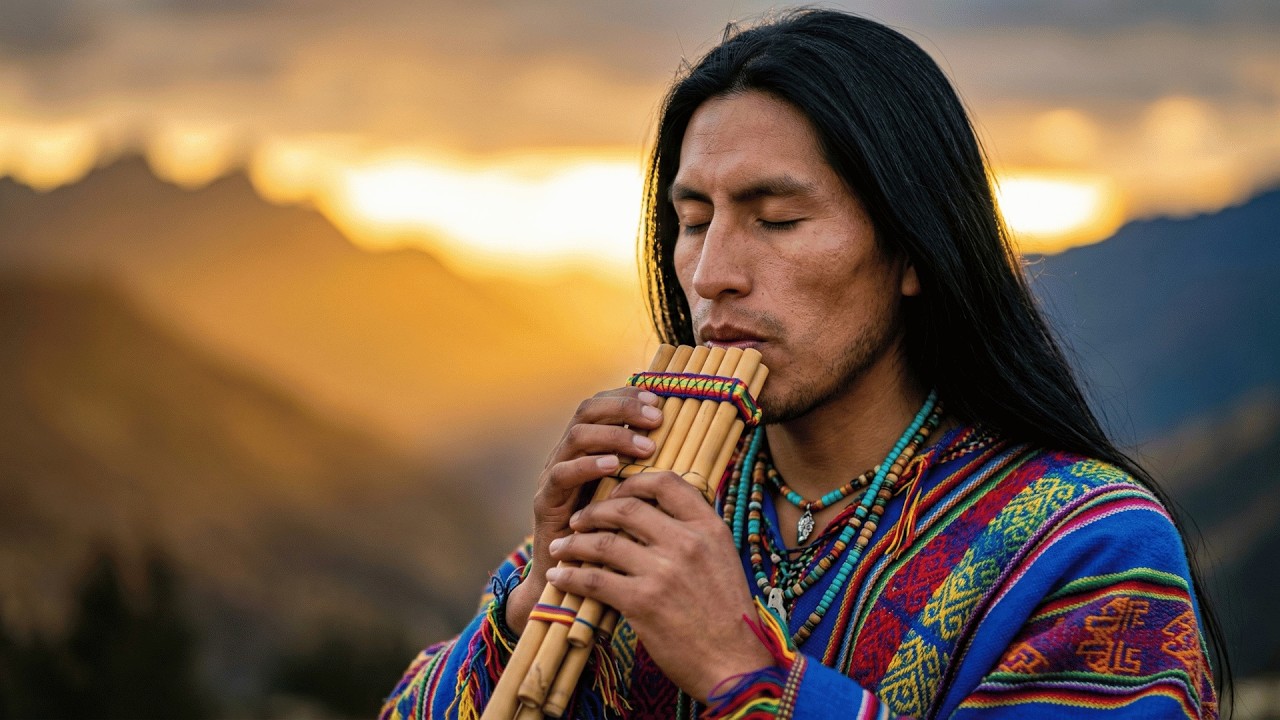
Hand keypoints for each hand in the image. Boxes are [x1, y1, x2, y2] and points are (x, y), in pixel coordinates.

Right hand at [505, 387, 663, 633]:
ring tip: (644, 445)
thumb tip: (695, 446)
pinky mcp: (545, 503)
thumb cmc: (616, 542)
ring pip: (576, 436)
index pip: (605, 404)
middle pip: (587, 410)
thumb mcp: (638, 500)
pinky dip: (588, 466)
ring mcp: (554, 477)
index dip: (629, 396)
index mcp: (591, 448)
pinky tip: (613, 467)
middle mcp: (569, 455)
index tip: (660, 400)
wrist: (575, 587)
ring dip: (612, 435)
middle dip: (623, 409)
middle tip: (656, 418)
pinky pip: (562, 474)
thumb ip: (653, 473)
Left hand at [545, 471, 775, 702]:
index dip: (633, 482)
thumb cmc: (726, 616)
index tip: (614, 493)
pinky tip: (559, 577)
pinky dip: (570, 576)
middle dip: (594, 511)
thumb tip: (657, 515)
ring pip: (603, 542)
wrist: (735, 665)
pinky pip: (593, 579)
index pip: (666, 482)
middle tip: (578, 520)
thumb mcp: (723, 559)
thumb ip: (695, 533)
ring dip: (573, 543)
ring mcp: (663, 571)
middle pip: (626, 508)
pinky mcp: (642, 602)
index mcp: (709, 527)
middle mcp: (687, 542)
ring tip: (560, 548)